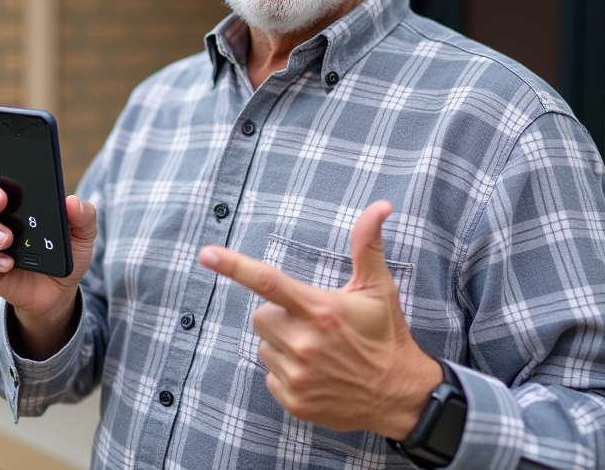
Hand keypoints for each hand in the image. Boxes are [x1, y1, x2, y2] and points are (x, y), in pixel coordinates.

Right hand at [0, 134, 96, 358]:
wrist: (58, 293)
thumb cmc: (66, 253)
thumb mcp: (85, 234)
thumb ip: (84, 216)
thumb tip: (71, 202)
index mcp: (21, 195)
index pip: (1, 167)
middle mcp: (0, 212)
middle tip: (2, 201)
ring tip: (8, 239)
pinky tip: (9, 262)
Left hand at [199, 201, 440, 436]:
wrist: (399, 395)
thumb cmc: (386, 335)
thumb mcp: (378, 288)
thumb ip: (367, 244)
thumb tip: (380, 205)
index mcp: (320, 309)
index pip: (268, 282)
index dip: (233, 266)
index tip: (206, 253)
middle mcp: (305, 342)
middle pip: (261, 316)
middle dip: (280, 315)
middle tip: (313, 323)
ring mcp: (298, 374)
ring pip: (264, 345)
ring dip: (283, 344)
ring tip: (318, 350)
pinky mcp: (294, 400)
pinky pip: (269, 374)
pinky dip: (286, 371)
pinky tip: (316, 373)